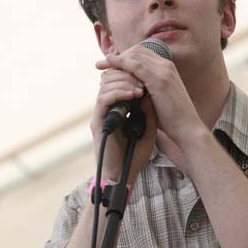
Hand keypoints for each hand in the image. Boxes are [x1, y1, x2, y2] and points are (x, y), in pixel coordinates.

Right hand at [91, 52, 156, 182]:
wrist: (124, 174)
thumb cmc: (135, 155)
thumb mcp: (148, 128)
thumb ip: (148, 111)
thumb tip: (150, 91)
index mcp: (117, 107)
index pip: (118, 79)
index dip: (131, 73)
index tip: (147, 75)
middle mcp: (107, 108)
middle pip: (110, 77)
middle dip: (128, 74)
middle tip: (144, 80)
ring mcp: (101, 114)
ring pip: (105, 84)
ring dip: (124, 82)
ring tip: (140, 88)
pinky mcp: (98, 122)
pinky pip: (103, 100)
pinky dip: (118, 93)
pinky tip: (132, 95)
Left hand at [95, 44, 203, 147]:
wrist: (187, 129)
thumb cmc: (173, 120)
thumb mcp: (158, 100)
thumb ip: (147, 92)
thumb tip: (132, 92)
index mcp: (168, 69)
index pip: (144, 54)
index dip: (127, 56)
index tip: (112, 64)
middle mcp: (167, 66)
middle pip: (138, 51)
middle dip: (119, 55)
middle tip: (103, 63)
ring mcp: (164, 71)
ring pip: (134, 56)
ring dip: (116, 59)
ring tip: (101, 65)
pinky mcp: (159, 80)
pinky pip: (135, 66)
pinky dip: (120, 63)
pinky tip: (108, 64)